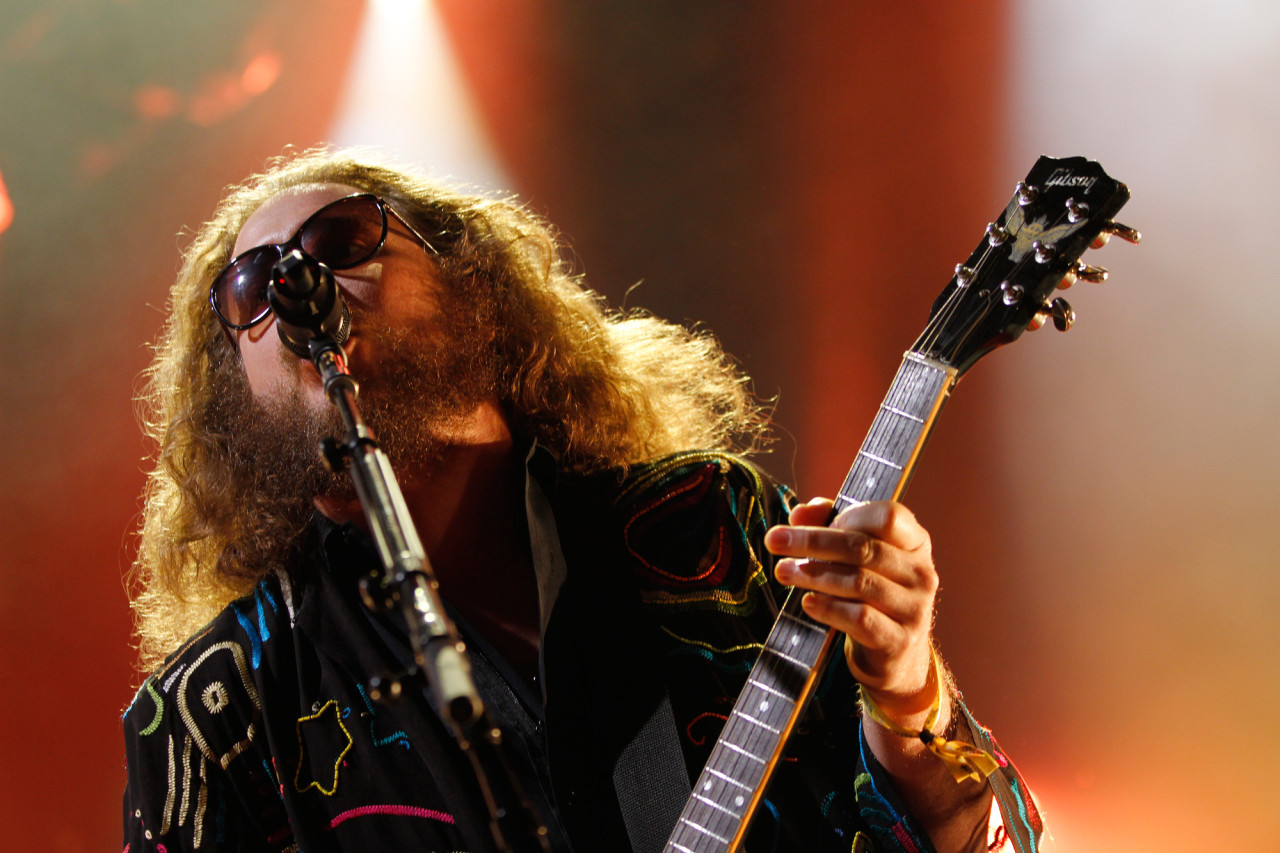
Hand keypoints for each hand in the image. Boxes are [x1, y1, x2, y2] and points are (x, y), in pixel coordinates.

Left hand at [764, 498, 938, 717]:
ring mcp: (914, 608)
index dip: (848, 515)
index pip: (889, 516)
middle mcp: (921, 573)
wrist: (896, 654)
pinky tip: (807, 602)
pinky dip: (829, 608)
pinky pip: (860, 619)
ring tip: (783, 572)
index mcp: (915, 543)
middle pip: (863, 548)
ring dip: (814, 575)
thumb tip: (800, 513)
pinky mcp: (899, 640)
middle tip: (775, 541)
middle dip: (812, 541)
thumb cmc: (871, 593)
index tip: (810, 522)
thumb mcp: (858, 556)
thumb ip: (831, 524)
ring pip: (859, 582)